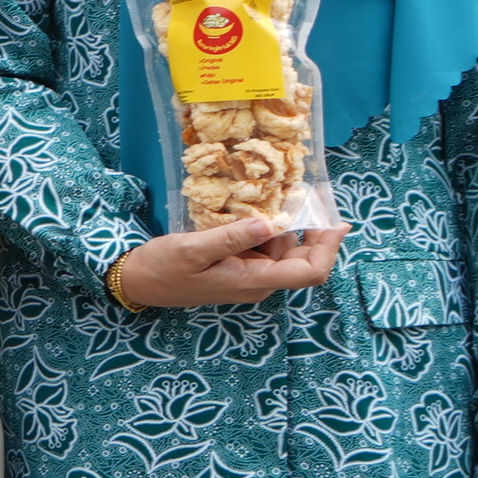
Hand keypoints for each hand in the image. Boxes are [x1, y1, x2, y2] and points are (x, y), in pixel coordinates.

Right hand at [107, 216, 343, 307]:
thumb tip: (270, 223)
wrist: (139, 282)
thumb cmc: (164, 267)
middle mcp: (260, 282)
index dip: (329, 249)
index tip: (338, 222)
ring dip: (283, 227)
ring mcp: (250, 277)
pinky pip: (265, 249)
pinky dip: (266, 230)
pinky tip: (252, 212)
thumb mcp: (193, 248)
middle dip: (309, 231)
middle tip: (306, 196)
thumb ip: (232, 237)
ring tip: (271, 197)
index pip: (310, 271)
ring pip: (283, 251)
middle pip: (302, 259)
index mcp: (254, 280)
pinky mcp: (240, 269)